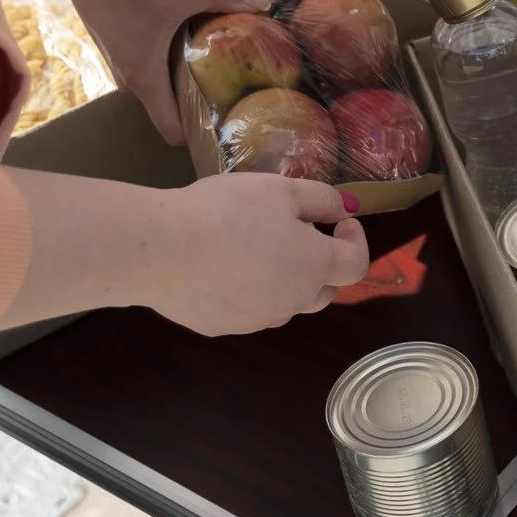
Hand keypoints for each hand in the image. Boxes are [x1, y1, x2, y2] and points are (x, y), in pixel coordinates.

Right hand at [56, 0, 269, 145]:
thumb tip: (263, 3)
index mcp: (145, 81)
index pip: (173, 130)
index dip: (200, 132)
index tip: (227, 122)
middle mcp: (132, 83)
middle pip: (173, 108)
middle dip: (202, 102)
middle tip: (237, 86)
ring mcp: (125, 68)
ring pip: (164, 86)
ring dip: (188, 78)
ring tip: (220, 61)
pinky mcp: (123, 52)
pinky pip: (154, 69)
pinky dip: (173, 61)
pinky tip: (193, 39)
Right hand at [150, 172, 370, 334]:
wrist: (161, 249)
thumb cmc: (227, 211)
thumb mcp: (281, 189)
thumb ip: (321, 200)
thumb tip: (342, 211)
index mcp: (314, 267)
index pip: (356, 264)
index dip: (355, 240)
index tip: (339, 222)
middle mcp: (292, 302)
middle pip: (324, 290)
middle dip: (321, 264)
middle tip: (296, 234)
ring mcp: (256, 320)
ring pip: (285, 303)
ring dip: (284, 281)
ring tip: (255, 249)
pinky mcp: (221, 327)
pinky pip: (247, 310)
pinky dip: (246, 292)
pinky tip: (219, 268)